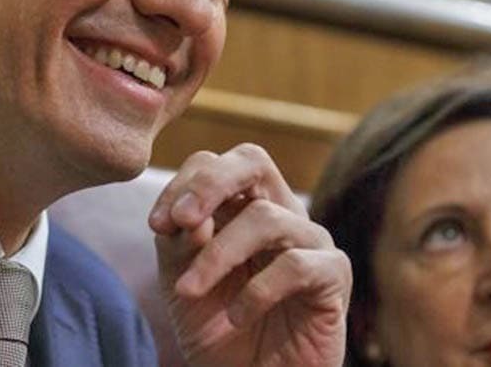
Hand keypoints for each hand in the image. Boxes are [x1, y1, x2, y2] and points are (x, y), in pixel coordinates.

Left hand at [148, 144, 350, 366]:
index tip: (156, 226)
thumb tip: (189, 214)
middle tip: (180, 221)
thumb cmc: (218, 328)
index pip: (214, 164)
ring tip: (189, 291)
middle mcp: (280, 212)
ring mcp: (310, 240)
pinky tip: (236, 317)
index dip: (183, 185)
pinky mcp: (334, 274)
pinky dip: (257, 291)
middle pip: (252, 161)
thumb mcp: (183, 279)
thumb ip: (181, 241)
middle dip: (210, 184)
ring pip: (266, 217)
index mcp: (241, 206)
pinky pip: (296, 264)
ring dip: (218, 255)